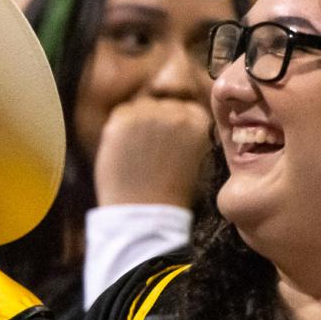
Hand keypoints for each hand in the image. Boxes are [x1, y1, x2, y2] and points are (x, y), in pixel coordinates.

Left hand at [93, 97, 213, 207]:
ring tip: (137, 157)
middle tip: (149, 155)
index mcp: (201, 122)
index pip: (184, 108)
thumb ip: (193, 134)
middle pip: (162, 104)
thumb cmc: (174, 195)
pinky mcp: (124, 119)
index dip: (172, 127)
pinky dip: (119, 130)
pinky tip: (125, 154)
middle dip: (155, 124)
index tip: (167, 147)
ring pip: (140, 107)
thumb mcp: (200, 161)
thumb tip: (183, 114)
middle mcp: (177, 112)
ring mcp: (150, 114)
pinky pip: (121, 113)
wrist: (146, 214)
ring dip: (136, 125)